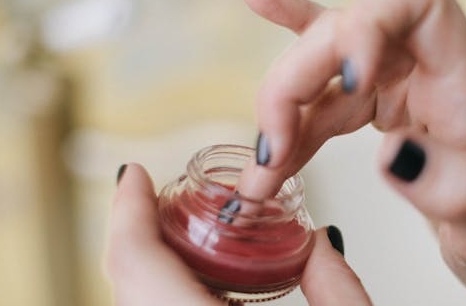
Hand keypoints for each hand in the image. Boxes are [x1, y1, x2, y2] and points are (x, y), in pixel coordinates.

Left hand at [106, 164, 371, 305]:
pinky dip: (167, 289)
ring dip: (152, 262)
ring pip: (139, 302)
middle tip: (164, 198)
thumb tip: (323, 240)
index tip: (134, 174)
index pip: (137, 262)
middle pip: (130, 280)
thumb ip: (337, 286)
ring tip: (182, 232)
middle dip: (141, 231)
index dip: (128, 211)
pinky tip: (202, 280)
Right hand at [240, 0, 465, 297]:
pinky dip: (293, 49)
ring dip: (282, 108)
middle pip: (349, 29)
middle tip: (271, 157)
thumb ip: (461, 197)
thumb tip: (394, 155)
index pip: (419, 1)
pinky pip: (328, 71)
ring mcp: (404, 80)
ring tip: (261, 174)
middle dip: (297, 82)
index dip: (367, 25)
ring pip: (324, 60)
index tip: (344, 87)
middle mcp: (433, 69)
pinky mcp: (380, 100)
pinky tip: (259, 0)